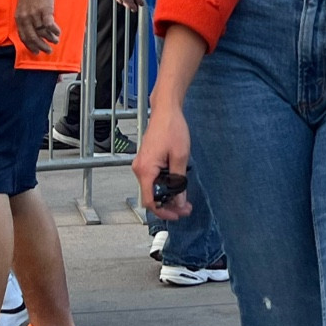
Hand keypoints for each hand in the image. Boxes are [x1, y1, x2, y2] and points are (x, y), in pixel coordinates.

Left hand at [14, 0, 60, 52]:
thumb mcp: (24, 5)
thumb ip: (27, 17)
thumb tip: (35, 27)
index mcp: (19, 17)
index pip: (23, 36)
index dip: (30, 46)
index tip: (36, 52)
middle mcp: (26, 18)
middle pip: (33, 37)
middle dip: (41, 46)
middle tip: (48, 51)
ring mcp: (35, 14)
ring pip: (43, 32)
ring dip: (50, 39)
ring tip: (56, 41)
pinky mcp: (45, 9)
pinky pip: (50, 25)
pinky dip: (55, 30)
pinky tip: (58, 32)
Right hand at [134, 102, 192, 218]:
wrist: (166, 111)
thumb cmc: (171, 128)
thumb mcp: (180, 157)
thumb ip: (179, 181)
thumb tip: (179, 200)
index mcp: (145, 169)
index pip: (149, 200)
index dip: (163, 211)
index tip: (176, 214)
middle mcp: (139, 169)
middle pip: (150, 196)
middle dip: (168, 205)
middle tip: (185, 208)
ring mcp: (142, 165)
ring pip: (152, 189)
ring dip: (167, 195)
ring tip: (183, 198)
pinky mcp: (146, 161)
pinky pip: (153, 179)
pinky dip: (164, 186)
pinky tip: (176, 186)